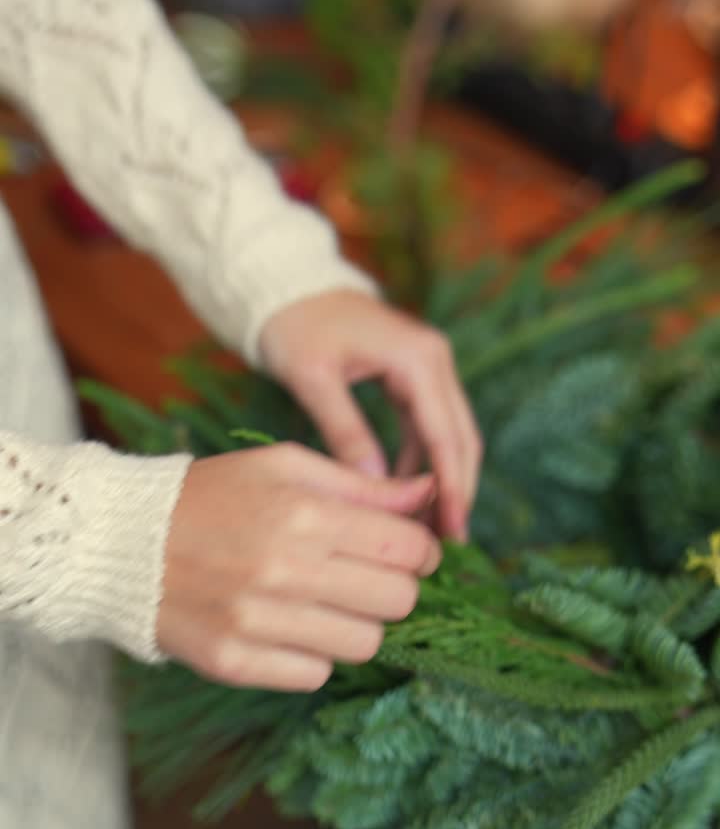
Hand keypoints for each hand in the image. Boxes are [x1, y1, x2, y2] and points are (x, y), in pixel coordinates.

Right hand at [158, 442, 440, 690]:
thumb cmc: (211, 496)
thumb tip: (430, 492)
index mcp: (302, 514)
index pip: (408, 548)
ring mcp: (258, 622)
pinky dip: (312, 655)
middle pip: (398, 602)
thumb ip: (361, 486)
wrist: (120, 544)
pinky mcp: (235, 662)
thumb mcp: (283, 467)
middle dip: (394, 588)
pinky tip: (287, 627)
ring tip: (325, 603)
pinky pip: (315, 674)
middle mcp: (284, 570)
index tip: (406, 551)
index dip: (420, 550)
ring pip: (364, 645)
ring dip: (356, 624)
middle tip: (367, 578)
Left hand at [259, 290, 481, 541]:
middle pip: (462, 439)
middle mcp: (434, 360)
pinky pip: (428, 428)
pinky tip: (406, 497)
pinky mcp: (414, 377)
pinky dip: (423, 463)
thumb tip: (375, 487)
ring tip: (426, 529)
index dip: (453, 489)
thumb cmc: (295, 327)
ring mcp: (428, 367)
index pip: (446, 437)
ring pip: (451, 436)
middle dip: (457, 491)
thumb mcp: (313, 380)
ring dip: (442, 481)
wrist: (288, 286)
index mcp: (418, 359)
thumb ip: (346, 432)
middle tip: (449, 543)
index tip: (453, 532)